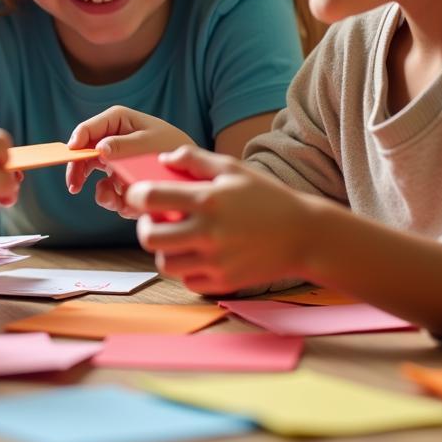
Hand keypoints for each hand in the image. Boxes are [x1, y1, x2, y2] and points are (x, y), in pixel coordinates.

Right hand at [65, 105, 195, 208]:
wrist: (193, 170)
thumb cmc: (172, 146)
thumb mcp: (149, 142)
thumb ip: (123, 145)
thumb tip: (99, 149)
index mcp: (117, 121)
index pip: (89, 128)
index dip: (78, 139)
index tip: (71, 152)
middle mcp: (112, 140)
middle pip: (84, 153)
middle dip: (78, 170)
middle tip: (74, 185)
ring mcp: (114, 162)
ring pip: (93, 176)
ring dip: (101, 191)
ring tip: (110, 198)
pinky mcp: (119, 180)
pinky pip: (109, 192)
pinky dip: (116, 200)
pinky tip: (126, 203)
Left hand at [126, 147, 315, 294]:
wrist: (304, 235)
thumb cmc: (267, 197)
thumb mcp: (233, 168)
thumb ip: (195, 159)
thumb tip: (164, 159)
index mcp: (208, 200)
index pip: (151, 198)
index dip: (136, 194)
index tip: (138, 193)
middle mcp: (208, 233)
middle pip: (150, 237)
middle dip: (145, 226)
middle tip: (154, 219)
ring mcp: (215, 262)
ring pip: (164, 263)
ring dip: (163, 250)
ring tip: (174, 238)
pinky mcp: (223, 283)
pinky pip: (187, 280)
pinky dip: (184, 269)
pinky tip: (194, 254)